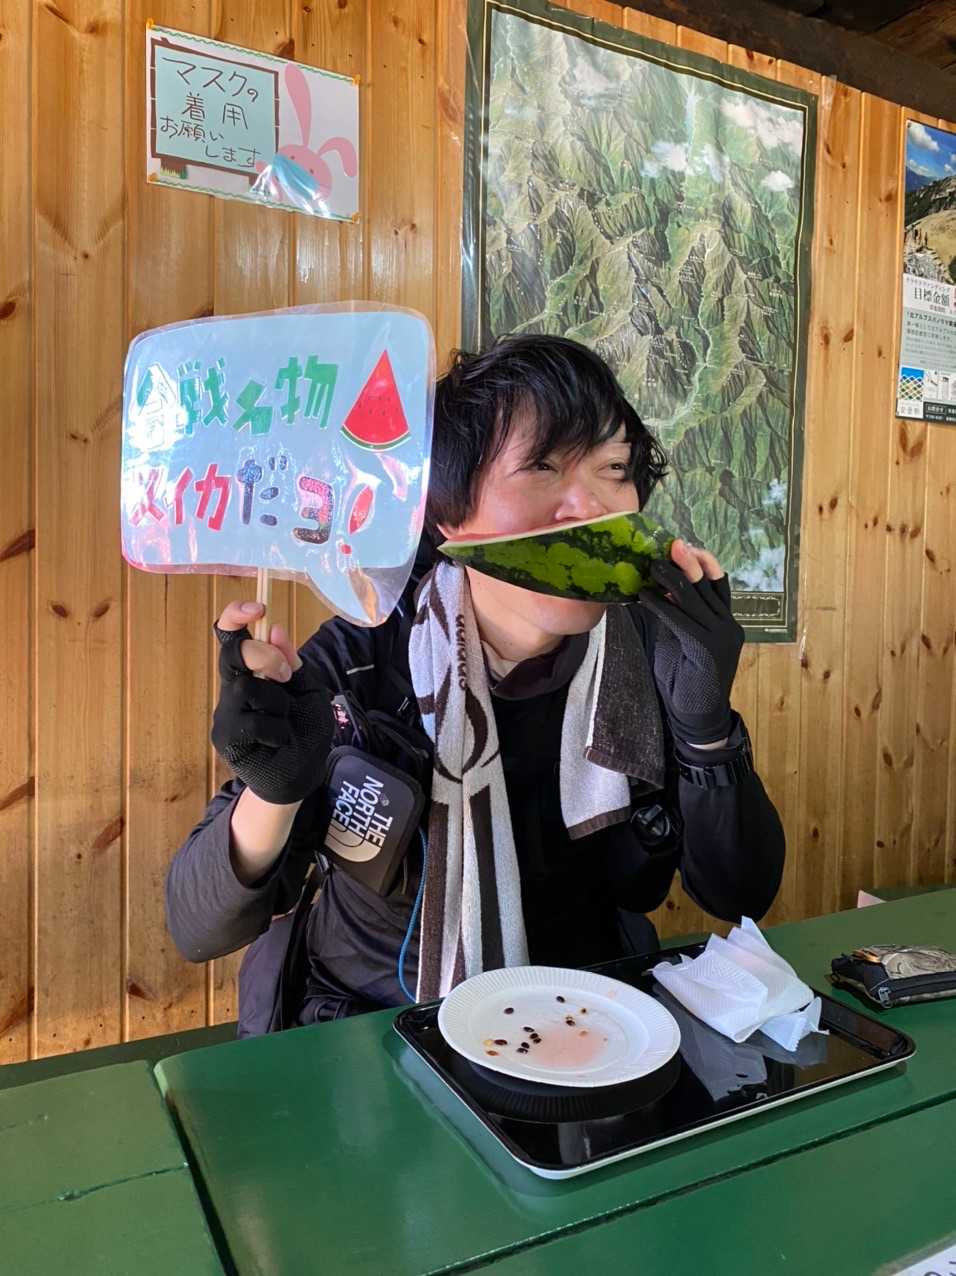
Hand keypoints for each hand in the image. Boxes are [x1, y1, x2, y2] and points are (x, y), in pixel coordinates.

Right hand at [211, 601, 332, 804]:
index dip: (235, 616)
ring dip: (276, 701)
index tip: (257, 608)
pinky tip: (279, 741)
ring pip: (244, 688)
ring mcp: (226, 713)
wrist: (302, 773)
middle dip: (263, 656)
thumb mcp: (308, 690)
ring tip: (285, 719)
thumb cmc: (304, 729)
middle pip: (232, 654)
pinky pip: (251, 722)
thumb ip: (293, 663)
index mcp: (252, 671)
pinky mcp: (226, 738)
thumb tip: (276, 629)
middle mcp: (233, 687)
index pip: (230, 636)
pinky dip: (275, 729)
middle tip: (286, 676)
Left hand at [638, 540, 743, 745]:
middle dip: (688, 562)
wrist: (699, 717)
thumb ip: (675, 616)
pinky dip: (662, 606)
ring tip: (651, 565)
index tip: (684, 544)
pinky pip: (681, 621)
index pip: (718, 583)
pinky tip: (644, 596)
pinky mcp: (707, 650)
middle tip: (669, 544)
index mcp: (725, 621)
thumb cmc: (686, 678)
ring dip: (671, 579)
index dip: (703, 561)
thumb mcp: (679, 640)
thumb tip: (653, 589)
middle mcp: (728, 625)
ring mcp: (721, 637)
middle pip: (709, 584)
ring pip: (696, 598)